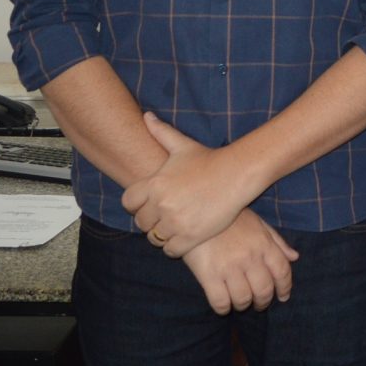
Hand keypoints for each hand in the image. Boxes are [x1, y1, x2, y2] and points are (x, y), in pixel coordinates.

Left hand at [121, 113, 257, 256]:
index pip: (128, 203)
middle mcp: (161, 204)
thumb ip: (161, 132)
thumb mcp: (183, 145)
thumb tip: (146, 116)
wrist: (237, 174)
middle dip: (151, 220)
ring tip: (175, 226)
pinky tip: (184, 236)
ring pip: (154, 238)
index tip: (149, 204)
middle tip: (165, 216)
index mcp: (155, 184)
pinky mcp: (190, 237)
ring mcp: (176, 222)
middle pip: (141, 223)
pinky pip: (170, 250)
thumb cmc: (209, 160)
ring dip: (162, 234)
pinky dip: (174, 246)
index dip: (137, 204)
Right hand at [181, 208, 298, 314]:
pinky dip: (223, 309)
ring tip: (240, 303)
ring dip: (243, 305)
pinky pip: (220, 302)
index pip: (282, 272)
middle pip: (264, 290)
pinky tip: (223, 305)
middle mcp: (250, 257)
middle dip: (263, 302)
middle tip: (258, 304)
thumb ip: (276, 241)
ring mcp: (229, 267)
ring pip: (243, 299)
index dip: (285, 288)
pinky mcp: (209, 275)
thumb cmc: (229, 218)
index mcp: (264, 243)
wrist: (195, 212)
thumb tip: (295, 257)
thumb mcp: (257, 223)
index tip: (283, 297)